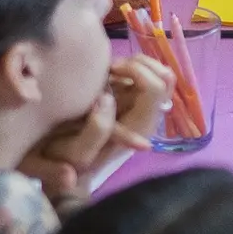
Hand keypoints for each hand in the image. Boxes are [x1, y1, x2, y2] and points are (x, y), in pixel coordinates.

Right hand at [18, 54, 170, 202]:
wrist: (68, 170)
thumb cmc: (69, 161)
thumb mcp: (76, 151)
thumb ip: (95, 129)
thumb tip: (107, 98)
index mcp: (139, 126)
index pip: (156, 88)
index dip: (136, 71)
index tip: (110, 70)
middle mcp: (148, 117)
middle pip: (165, 77)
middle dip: (140, 63)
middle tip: (111, 67)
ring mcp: (142, 109)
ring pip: (158, 74)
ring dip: (136, 64)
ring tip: (109, 68)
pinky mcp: (132, 103)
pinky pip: (144, 77)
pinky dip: (130, 68)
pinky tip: (109, 72)